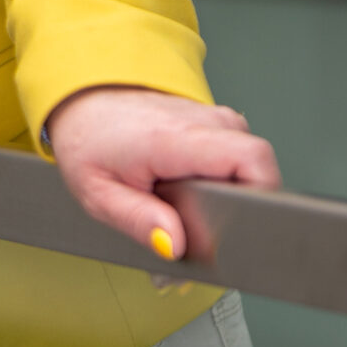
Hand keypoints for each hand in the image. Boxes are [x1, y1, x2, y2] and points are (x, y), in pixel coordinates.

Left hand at [46, 84, 280, 266]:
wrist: (85, 102)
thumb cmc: (89, 141)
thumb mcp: (99, 193)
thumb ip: (138, 220)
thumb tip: (174, 245)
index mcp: (175, 138)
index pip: (252, 159)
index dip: (261, 196)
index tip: (243, 225)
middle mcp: (202, 121)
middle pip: (257, 168)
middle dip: (242, 206)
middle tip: (206, 231)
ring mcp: (212, 118)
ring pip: (249, 164)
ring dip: (231, 193)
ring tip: (193, 208)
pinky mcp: (215, 123)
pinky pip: (237, 155)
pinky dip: (224, 178)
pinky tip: (194, 190)